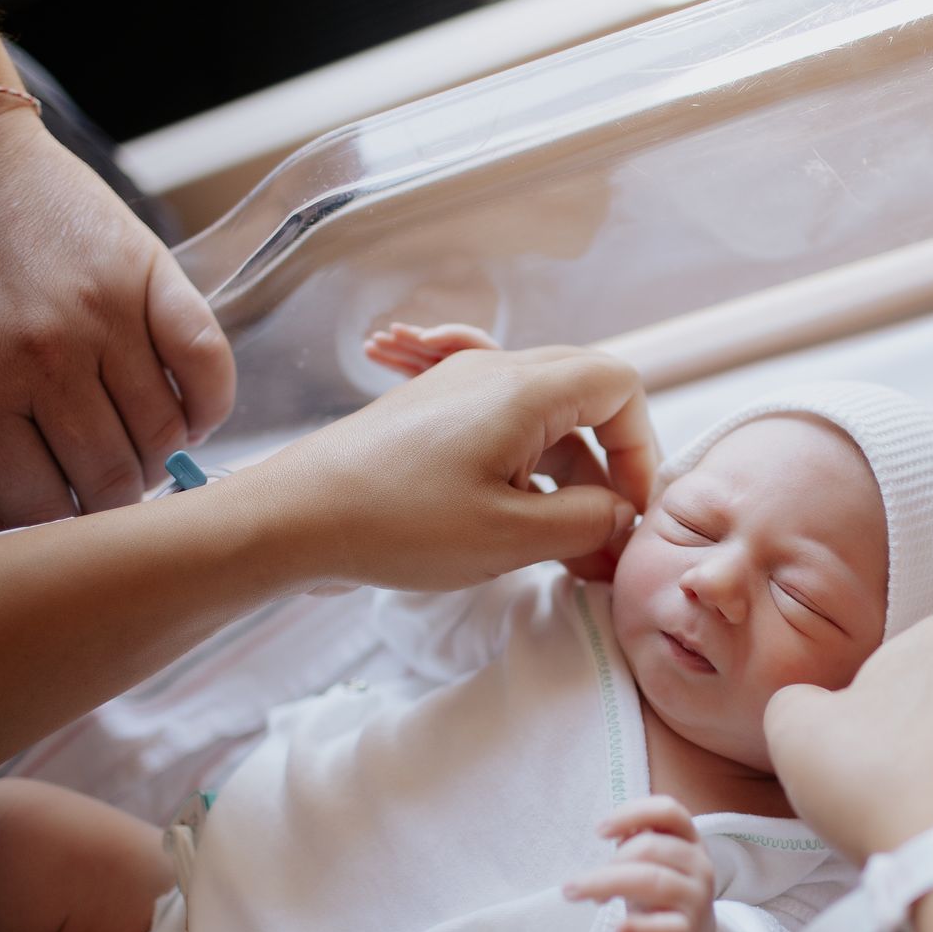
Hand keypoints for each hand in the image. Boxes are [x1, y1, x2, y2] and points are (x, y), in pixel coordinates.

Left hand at [0, 105, 235, 529]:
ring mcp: (105, 318)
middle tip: (104, 490)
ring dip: (157, 458)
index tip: (67, 527)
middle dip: (111, 502)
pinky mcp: (152, 276)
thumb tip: (26, 532)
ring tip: (138, 449)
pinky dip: (209, 406)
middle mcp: (42, 363)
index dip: (59, 535)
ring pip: (162, 435)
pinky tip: (190, 419)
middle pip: (112, 481)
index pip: (41, 512)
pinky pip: (208, 365)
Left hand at [366, 323, 631, 580]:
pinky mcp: (434, 419)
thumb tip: (621, 515)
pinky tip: (518, 534)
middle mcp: (495, 374)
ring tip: (564, 557)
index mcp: (524, 388)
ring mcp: (461, 392)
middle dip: (606, 473)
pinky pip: (503, 437)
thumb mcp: (510, 537)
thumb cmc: (397, 522)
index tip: (629, 512)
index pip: (620, 387)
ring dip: (564, 485)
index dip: (640, 450)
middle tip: (605, 541)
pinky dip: (524, 479)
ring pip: (544, 427)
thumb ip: (585, 523)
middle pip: (585, 404)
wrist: (292, 516)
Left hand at [564, 797, 727, 931]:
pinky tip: (618, 928)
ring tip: (574, 894)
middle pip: (650, 848)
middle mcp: (700, 866)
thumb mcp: (652, 866)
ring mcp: (697, 900)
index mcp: (691, 841)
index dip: (633, 813)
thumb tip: (611, 832)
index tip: (599, 831)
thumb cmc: (660, 901)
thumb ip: (636, 844)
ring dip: (603, 885)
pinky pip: (662, 927)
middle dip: (607, 862)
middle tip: (576, 883)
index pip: (670, 812)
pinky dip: (637, 927)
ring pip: (651, 881)